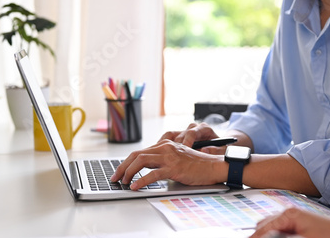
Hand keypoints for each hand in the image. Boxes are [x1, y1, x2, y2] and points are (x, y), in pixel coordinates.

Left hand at [110, 139, 225, 189]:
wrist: (214, 165)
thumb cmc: (198, 164)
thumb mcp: (178, 157)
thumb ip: (164, 159)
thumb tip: (147, 168)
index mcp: (166, 144)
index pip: (140, 151)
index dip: (127, 161)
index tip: (120, 171)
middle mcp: (166, 147)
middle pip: (136, 154)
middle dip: (123, 166)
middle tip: (116, 177)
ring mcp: (170, 157)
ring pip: (141, 161)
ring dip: (128, 172)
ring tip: (123, 182)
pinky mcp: (174, 168)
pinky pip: (152, 174)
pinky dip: (140, 180)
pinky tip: (135, 186)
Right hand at [159, 122, 219, 148]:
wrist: (222, 147)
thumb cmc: (223, 148)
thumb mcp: (224, 150)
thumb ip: (216, 150)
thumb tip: (204, 150)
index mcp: (204, 128)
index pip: (192, 133)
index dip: (187, 142)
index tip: (184, 151)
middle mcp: (193, 129)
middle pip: (180, 134)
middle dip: (174, 146)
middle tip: (169, 156)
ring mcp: (185, 133)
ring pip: (171, 135)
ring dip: (164, 144)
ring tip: (159, 154)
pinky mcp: (180, 139)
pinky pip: (168, 140)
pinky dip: (162, 146)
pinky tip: (158, 154)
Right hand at [250, 207, 329, 237]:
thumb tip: (264, 236)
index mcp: (288, 215)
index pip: (263, 229)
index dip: (255, 237)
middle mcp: (289, 214)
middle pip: (264, 226)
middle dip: (259, 235)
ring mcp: (293, 218)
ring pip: (270, 227)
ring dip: (267, 235)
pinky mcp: (298, 224)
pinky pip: (280, 229)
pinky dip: (276, 235)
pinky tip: (276, 237)